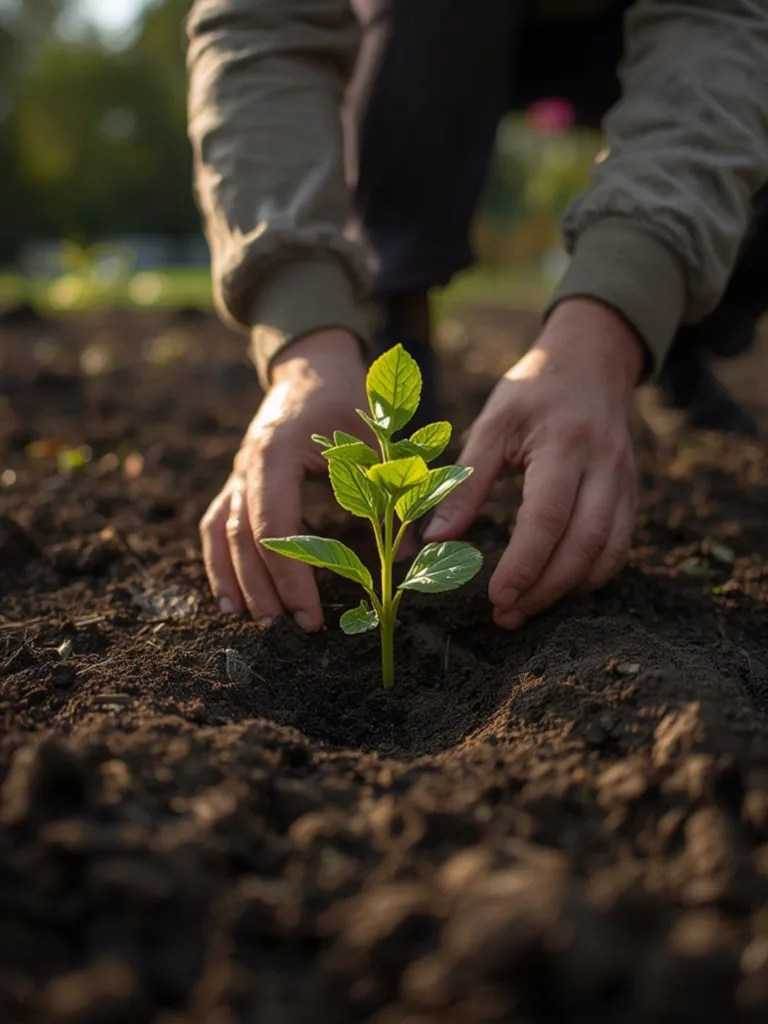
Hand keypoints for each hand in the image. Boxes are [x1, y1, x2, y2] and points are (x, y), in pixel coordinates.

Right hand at [201, 329, 367, 630]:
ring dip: (234, 581)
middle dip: (264, 587)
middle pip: (243, 537)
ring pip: (221, 534)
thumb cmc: (348, 400)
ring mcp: (237, 473)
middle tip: (287, 629)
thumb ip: (390, 493)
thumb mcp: (377, 439)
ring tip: (251, 622)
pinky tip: (229, 597)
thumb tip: (407, 560)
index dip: (291, 574)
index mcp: (277, 452)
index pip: (275, 526)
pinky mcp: (236, 481)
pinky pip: (215, 525)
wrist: (312, 367)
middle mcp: (247, 464)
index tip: (311, 613)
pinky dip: (218, 562)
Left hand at [423, 298, 643, 628]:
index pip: (547, 517)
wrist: (591, 360)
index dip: (523, 564)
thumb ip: (465, 483)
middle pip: (583, 544)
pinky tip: (560, 588)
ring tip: (527, 609)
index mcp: (565, 444)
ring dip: (568, 590)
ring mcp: (625, 481)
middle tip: (506, 616)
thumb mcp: (492, 424)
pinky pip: (620, 545)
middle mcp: (604, 466)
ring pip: (607, 552)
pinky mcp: (632, 493)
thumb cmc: (533, 391)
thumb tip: (433, 540)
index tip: (496, 598)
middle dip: (544, 589)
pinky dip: (593, 574)